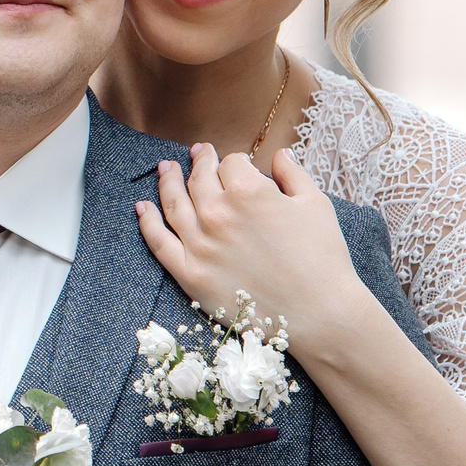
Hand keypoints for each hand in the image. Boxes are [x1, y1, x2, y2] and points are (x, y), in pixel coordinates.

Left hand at [134, 145, 369, 344]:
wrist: (320, 313)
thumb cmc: (323, 258)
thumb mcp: (315, 205)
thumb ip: (293, 174)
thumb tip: (279, 154)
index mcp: (248, 192)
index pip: (231, 164)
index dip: (235, 161)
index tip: (237, 164)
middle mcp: (217, 213)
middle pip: (199, 178)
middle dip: (199, 161)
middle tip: (197, 153)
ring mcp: (199, 244)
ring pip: (174, 203)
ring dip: (167, 181)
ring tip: (165, 168)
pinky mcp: (190, 273)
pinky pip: (158, 242)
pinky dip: (147, 221)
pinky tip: (142, 207)